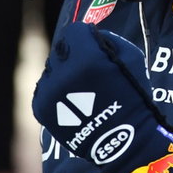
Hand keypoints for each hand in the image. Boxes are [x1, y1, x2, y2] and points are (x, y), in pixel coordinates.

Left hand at [32, 24, 172, 172]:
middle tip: (87, 70)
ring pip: (51, 69)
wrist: (121, 141)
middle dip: (73, 54)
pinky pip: (44, 88)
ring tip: (80, 89)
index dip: (86, 36)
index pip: (74, 31)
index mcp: (86, 58)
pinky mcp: (40, 108)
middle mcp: (63, 73)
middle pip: (61, 48)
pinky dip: (54, 91)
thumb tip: (91, 35)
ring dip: (63, 73)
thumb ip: (109, 39)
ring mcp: (49, 91)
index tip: (93, 46)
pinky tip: (71, 102)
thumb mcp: (132, 59)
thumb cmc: (132, 97)